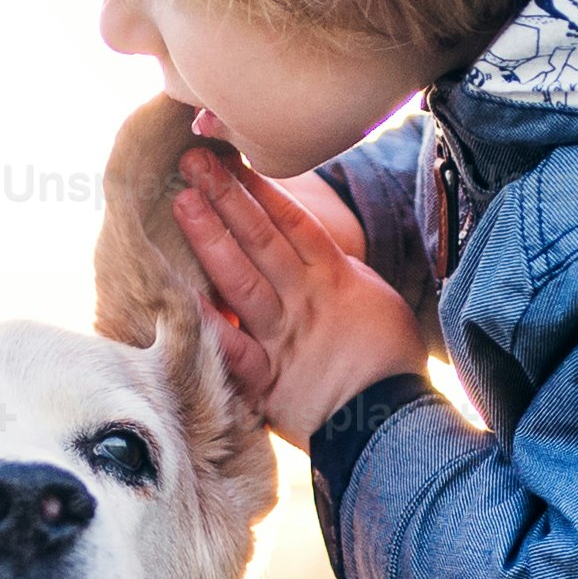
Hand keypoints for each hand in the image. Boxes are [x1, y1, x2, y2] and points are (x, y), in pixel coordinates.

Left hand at [167, 143, 425, 445]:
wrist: (395, 420)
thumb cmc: (390, 360)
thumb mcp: (374, 299)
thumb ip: (340, 273)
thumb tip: (317, 249)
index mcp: (333, 277)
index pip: (292, 222)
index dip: (262, 188)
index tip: (233, 158)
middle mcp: (303, 299)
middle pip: (260, 239)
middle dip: (226, 197)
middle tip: (194, 161)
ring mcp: (283, 336)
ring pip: (241, 279)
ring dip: (210, 239)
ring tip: (184, 202)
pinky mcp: (268, 379)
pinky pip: (233, 349)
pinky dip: (209, 325)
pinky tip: (182, 296)